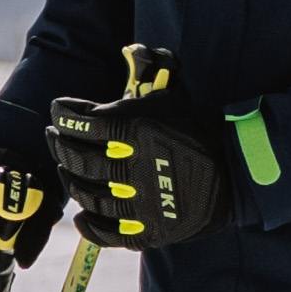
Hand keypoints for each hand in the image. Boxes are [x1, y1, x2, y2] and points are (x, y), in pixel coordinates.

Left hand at [46, 92, 239, 253]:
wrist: (237, 168)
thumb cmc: (197, 128)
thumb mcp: (169, 98)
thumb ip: (140, 84)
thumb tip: (124, 57)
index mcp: (138, 129)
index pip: (83, 122)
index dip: (64, 115)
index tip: (58, 110)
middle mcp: (135, 165)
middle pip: (79, 160)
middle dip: (59, 145)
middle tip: (53, 137)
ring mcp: (142, 202)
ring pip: (88, 195)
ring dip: (71, 181)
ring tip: (66, 169)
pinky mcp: (151, 230)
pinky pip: (109, 233)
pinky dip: (90, 226)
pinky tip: (81, 215)